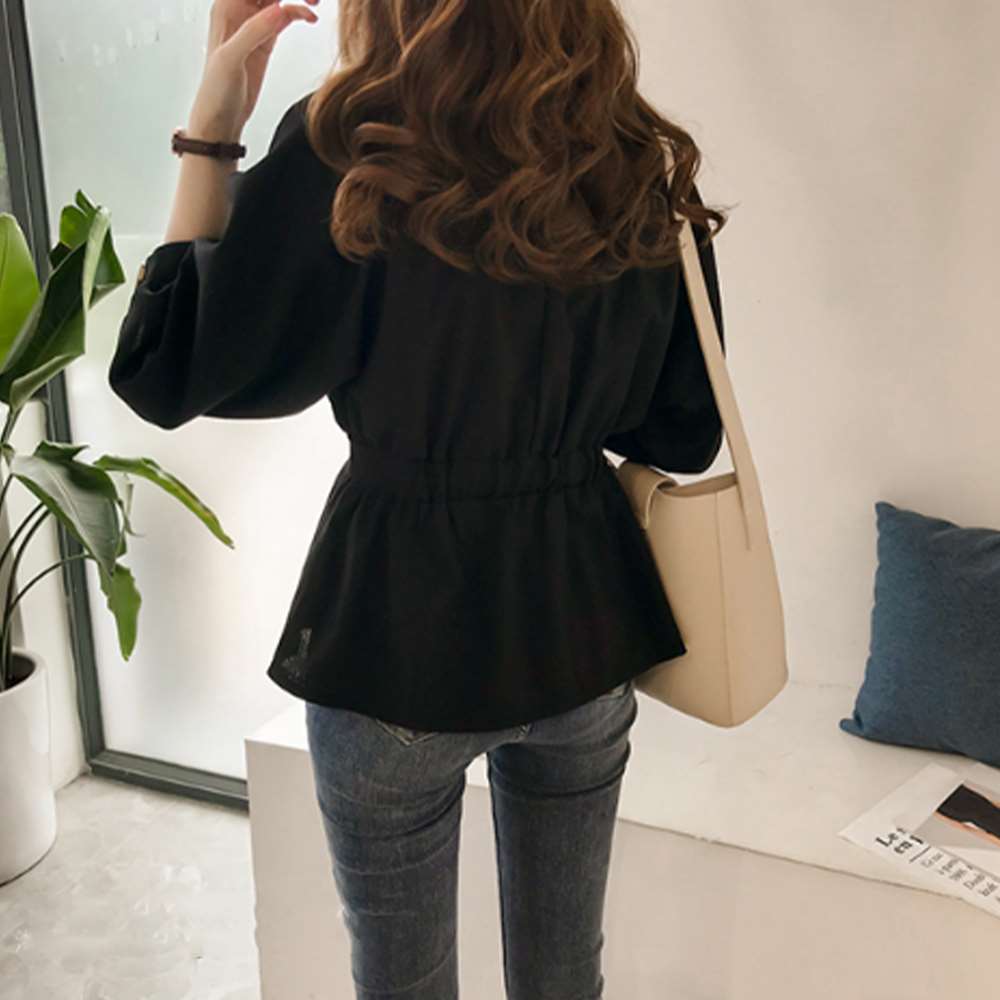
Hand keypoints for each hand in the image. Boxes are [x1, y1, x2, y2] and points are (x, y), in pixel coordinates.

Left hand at [188, 0, 319, 141]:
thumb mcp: (231, 59)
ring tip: (315, 3)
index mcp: (225, 6)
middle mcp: (238, 11)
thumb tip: (280, 9)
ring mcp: (254, 26)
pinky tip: (310, 18)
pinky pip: (285, 18)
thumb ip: (254, 31)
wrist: (221, 120)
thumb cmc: (215, 91)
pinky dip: (298, 14)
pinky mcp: (266, 41)